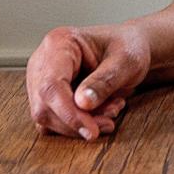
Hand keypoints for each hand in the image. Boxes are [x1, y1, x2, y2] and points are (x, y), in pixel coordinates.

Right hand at [26, 24, 149, 139]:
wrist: (132, 48)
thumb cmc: (129, 47)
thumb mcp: (126, 61)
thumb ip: (105, 81)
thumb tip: (82, 104)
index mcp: (59, 43)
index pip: (51, 86)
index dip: (69, 113)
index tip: (91, 130)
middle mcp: (43, 61)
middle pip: (44, 105)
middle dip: (77, 121)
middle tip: (109, 122)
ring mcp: (41, 79)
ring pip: (47, 117)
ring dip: (80, 123)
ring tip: (111, 110)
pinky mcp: (48, 96)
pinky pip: (53, 121)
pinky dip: (77, 124)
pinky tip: (101, 113)